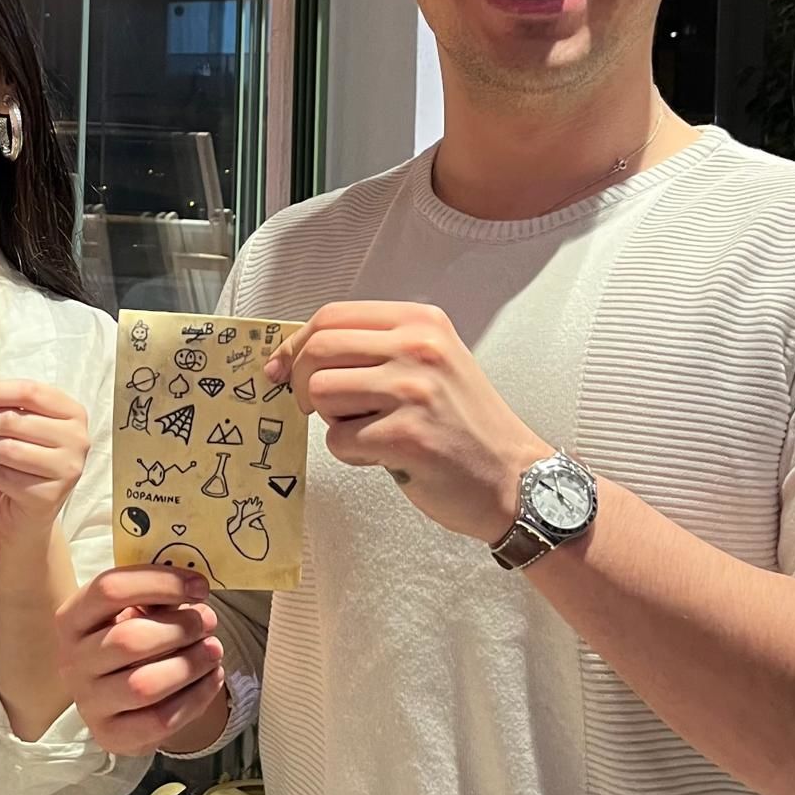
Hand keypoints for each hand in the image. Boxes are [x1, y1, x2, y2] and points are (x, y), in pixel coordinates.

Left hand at [0, 380, 90, 543]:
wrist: (28, 516)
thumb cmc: (21, 463)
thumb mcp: (10, 425)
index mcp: (72, 412)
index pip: (29, 391)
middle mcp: (77, 438)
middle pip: (14, 420)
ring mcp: (66, 468)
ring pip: (6, 449)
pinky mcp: (48, 495)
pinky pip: (1, 475)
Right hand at [56, 566, 225, 755]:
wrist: (117, 697)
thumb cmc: (129, 641)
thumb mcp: (133, 612)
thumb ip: (156, 599)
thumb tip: (194, 593)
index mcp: (72, 618)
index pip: (110, 590)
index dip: (161, 583)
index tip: (200, 586)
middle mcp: (71, 661)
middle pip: (129, 640)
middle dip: (180, 628)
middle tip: (210, 622)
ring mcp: (88, 702)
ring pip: (144, 686)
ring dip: (189, 665)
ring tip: (214, 650)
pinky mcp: (111, 735)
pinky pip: (159, 720)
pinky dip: (195, 698)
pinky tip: (213, 678)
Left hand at [266, 301, 546, 542]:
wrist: (515, 478)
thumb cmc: (463, 425)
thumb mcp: (430, 363)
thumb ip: (373, 350)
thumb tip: (292, 357)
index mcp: (420, 322)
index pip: (332, 316)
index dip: (295, 345)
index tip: (279, 370)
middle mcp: (418, 348)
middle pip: (318, 351)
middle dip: (302, 384)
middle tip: (318, 409)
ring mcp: (413, 391)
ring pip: (321, 394)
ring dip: (332, 420)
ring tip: (370, 430)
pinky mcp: (407, 436)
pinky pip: (339, 440)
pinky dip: (352, 454)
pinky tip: (387, 456)